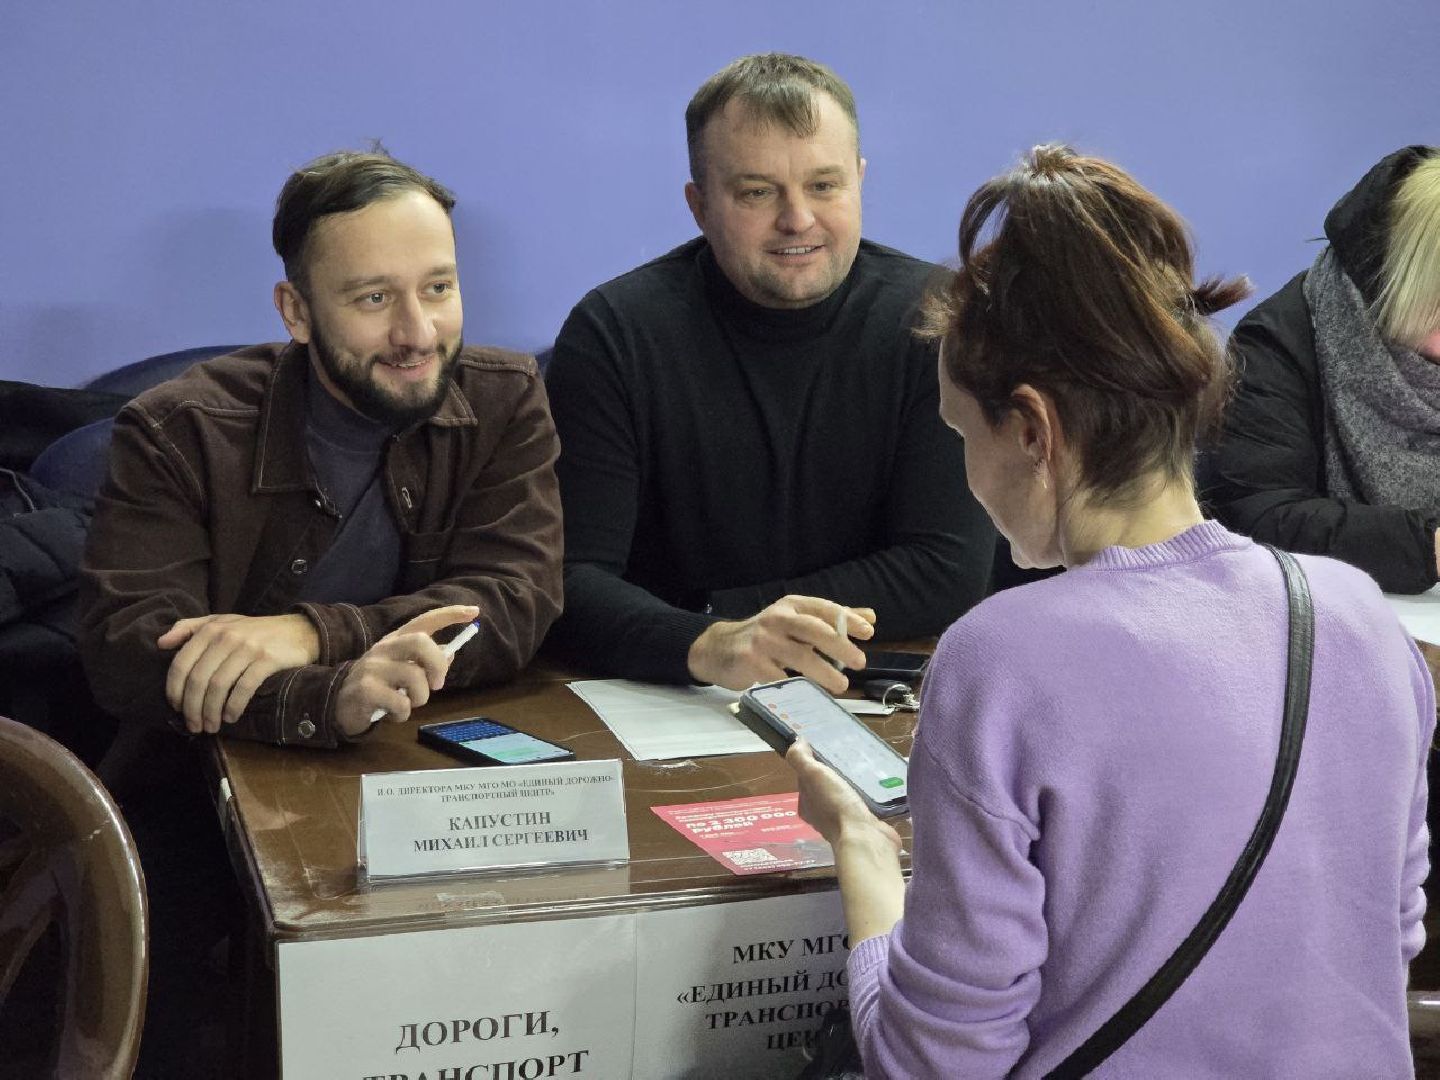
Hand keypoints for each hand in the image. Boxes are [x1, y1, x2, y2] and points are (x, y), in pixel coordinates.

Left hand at [159, 613, 320, 733]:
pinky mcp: (267, 660)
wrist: (301, 630)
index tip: (176, 709)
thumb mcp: (222, 621)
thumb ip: (190, 628)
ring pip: (218, 686)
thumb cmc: (256, 630)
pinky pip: (244, 687)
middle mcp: (226, 637)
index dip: (174, 690)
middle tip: (193, 726)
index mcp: (211, 629)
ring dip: (210, 712)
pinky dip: (234, 706)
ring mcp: (248, 648)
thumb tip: (161, 643)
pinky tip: (231, 717)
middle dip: (192, 708)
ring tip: (210, 727)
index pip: (181, 664)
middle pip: (198, 679)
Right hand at [335, 605, 478, 736]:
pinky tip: (394, 715)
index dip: (450, 614)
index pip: (424, 620)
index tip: (474, 611)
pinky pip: (400, 703)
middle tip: (438, 684)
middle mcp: (385, 648)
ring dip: (420, 697)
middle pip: (420, 642)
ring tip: (410, 704)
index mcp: (396, 640)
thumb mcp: (402, 670)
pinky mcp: (365, 689)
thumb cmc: (377, 685)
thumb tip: (451, 651)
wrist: (337, 704)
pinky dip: (403, 714)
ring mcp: (373, 667)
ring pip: (414, 677)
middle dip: (437, 664)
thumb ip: (425, 661)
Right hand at [686, 596, 874, 692]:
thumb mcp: (795, 620)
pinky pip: (780, 677)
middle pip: (814, 630)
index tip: (869, 632)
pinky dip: (797, 687)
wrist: (718, 648)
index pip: (824, 608)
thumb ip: (831, 620)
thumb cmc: (765, 636)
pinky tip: (809, 694)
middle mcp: (777, 619)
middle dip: (840, 646)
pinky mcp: (750, 662)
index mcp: (792, 606)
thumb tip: (870, 617)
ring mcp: (762, 640)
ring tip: (841, 685)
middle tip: (860, 662)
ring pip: (800, 656)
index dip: (848, 619)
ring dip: (824, 672)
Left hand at [787, 739, 901, 850]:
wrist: (864, 837)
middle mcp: (822, 816)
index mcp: (806, 806)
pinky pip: (861, 805)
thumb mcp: (813, 776)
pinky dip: (865, 796)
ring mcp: (843, 822)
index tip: (824, 750)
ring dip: (851, 785)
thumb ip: (801, 759)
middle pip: (825, 789)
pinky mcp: (862, 825)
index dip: (812, 765)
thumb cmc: (835, 805)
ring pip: (844, 797)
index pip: (805, 780)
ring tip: (862, 768)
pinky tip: (875, 786)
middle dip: (834, 774)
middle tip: (847, 756)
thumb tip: (796, 742)